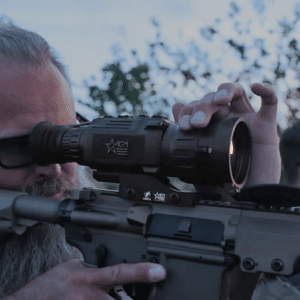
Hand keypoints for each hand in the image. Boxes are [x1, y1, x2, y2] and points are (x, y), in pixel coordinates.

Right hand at [5, 259, 165, 299]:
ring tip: (111, 293)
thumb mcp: (69, 268)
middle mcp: (88, 295)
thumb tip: (102, 264)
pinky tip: (103, 297)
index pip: (118, 272)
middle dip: (138, 298)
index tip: (159, 272)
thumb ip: (89, 267)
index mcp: (86, 278)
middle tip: (154, 293)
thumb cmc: (46, 287)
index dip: (140, 272)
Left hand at [172, 83, 280, 185]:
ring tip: (220, 100)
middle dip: (203, 106)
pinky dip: (266, 91)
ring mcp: (247, 119)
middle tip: (197, 123)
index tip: (184, 126)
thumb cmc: (226, 175)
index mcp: (211, 126)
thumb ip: (190, 134)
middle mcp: (228, 118)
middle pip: (214, 100)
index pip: (198, 108)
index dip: (189, 112)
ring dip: (226, 91)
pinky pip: (270, 102)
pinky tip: (255, 87)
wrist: (250, 191)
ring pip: (237, 92)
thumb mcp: (203, 157)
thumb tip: (176, 106)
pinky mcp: (267, 125)